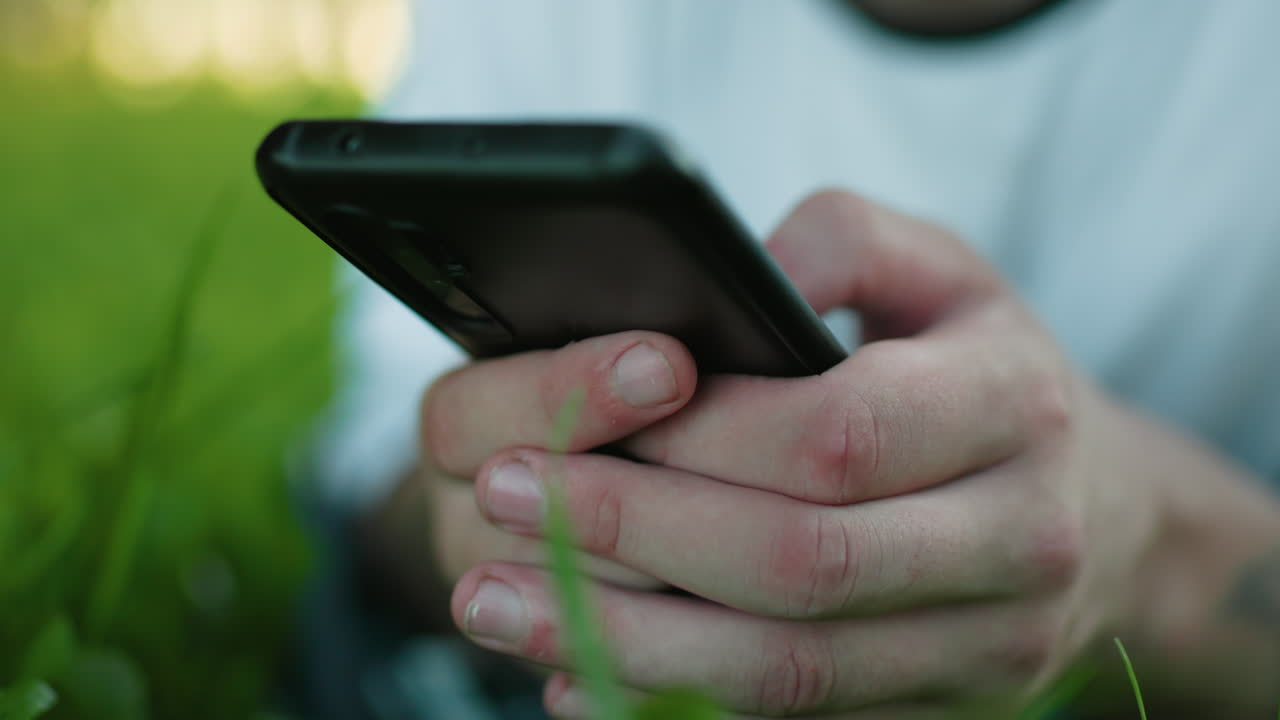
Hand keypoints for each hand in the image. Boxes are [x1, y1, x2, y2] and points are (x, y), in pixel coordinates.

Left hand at [447, 190, 1279, 716]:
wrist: (1102, 505)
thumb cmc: (984, 366)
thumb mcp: (938, 267)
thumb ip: (837, 242)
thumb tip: (719, 288)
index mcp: (1015, 405)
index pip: (833, 435)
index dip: (695, 437)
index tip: (574, 419)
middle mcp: (1022, 539)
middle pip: (801, 563)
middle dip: (632, 534)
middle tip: (499, 499)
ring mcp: (991, 645)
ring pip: (790, 668)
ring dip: (628, 642)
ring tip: (496, 604)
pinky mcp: (946, 708)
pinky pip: (798, 719)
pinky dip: (678, 700)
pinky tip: (573, 674)